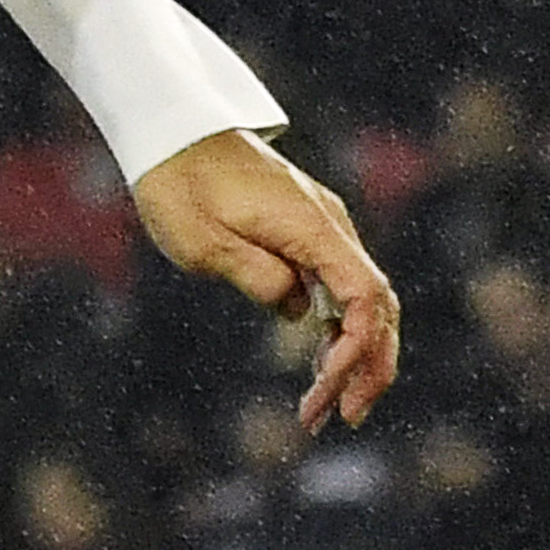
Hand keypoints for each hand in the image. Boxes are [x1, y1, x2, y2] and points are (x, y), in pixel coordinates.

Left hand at [130, 130, 400, 426]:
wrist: (172, 130)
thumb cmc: (179, 184)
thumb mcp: (202, 241)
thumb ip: (256, 276)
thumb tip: (296, 310)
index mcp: (312, 228)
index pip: (364, 297)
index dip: (357, 351)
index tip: (328, 390)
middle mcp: (330, 226)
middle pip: (377, 303)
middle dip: (369, 365)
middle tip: (344, 418)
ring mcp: (322, 228)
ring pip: (362, 298)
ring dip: (355, 354)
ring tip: (328, 406)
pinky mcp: (306, 233)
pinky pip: (339, 286)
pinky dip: (337, 329)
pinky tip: (320, 365)